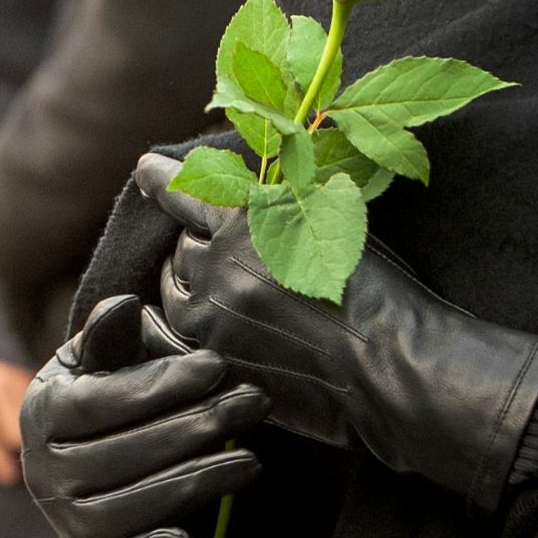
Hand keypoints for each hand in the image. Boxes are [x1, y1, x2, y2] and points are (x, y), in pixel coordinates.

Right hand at [21, 295, 268, 537]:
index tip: (216, 366)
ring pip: (125, 509)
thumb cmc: (105, 390)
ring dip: (192, 485)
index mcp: (41, 413)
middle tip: (251, 405)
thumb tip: (125, 306)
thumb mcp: (99, 356)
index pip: (100, 403)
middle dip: (193, 429)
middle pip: (119, 456)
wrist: (90, 449)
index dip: (159, 385)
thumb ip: (108, 333)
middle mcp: (43, 471)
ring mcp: (64, 518)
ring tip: (251, 461)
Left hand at [134, 152, 537, 514]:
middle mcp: (219, 263)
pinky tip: (204, 335)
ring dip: (193, 290)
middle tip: (231, 263)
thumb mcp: (333, 222)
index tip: (145, 170)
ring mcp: (210, 318)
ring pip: (177, 292)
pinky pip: (174, 339)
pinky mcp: (212, 362)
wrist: (392, 367)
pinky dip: (185, 331)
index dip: (162, 178)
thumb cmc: (378, 292)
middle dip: (201, 249)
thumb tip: (252, 193)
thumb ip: (281, 208)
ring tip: (227, 300)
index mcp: (250, 218)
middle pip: (183, 247)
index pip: (185, 189)